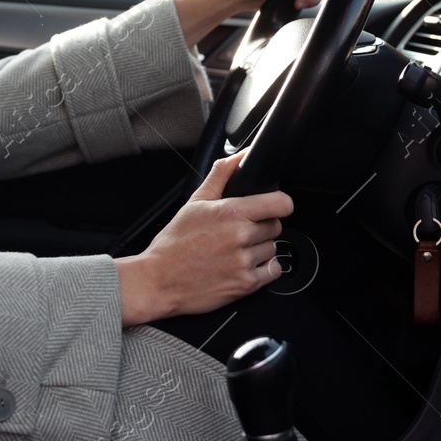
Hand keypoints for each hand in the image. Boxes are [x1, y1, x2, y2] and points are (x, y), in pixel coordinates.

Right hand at [115, 152, 292, 325]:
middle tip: (241, 231)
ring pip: (273, 248)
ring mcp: (244, 261)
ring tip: (236, 250)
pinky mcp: (246, 284)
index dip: (280, 203)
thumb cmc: (174, 242)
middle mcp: (240, 236)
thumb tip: (240, 156)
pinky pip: (273, 271)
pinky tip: (243, 265)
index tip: (274, 206)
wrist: (159, 280)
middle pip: (276, 226)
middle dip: (262, 227)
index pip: (280, 203)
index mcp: (230, 212)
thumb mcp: (195, 202)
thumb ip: (221, 175)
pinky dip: (264, 269)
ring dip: (260, 249)